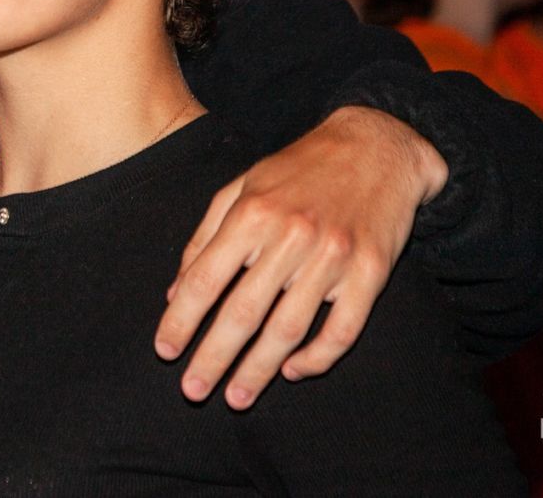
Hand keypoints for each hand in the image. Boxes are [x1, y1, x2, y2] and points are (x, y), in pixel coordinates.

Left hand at [154, 107, 445, 408]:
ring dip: (258, 370)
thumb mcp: (243, 186)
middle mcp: (291, 236)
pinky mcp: (370, 273)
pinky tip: (292, 371)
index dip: (181, 319)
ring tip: (236, 396)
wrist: (378, 145)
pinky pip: (341, 331)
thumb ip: (205, 236)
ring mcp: (333, 257)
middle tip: (193, 391)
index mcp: (253, 213)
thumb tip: (174, 293)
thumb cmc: (300, 168)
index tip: (165, 350)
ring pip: (288, 329)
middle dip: (213, 357)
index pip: (206, 279)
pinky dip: (316, 359)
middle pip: (243, 312)